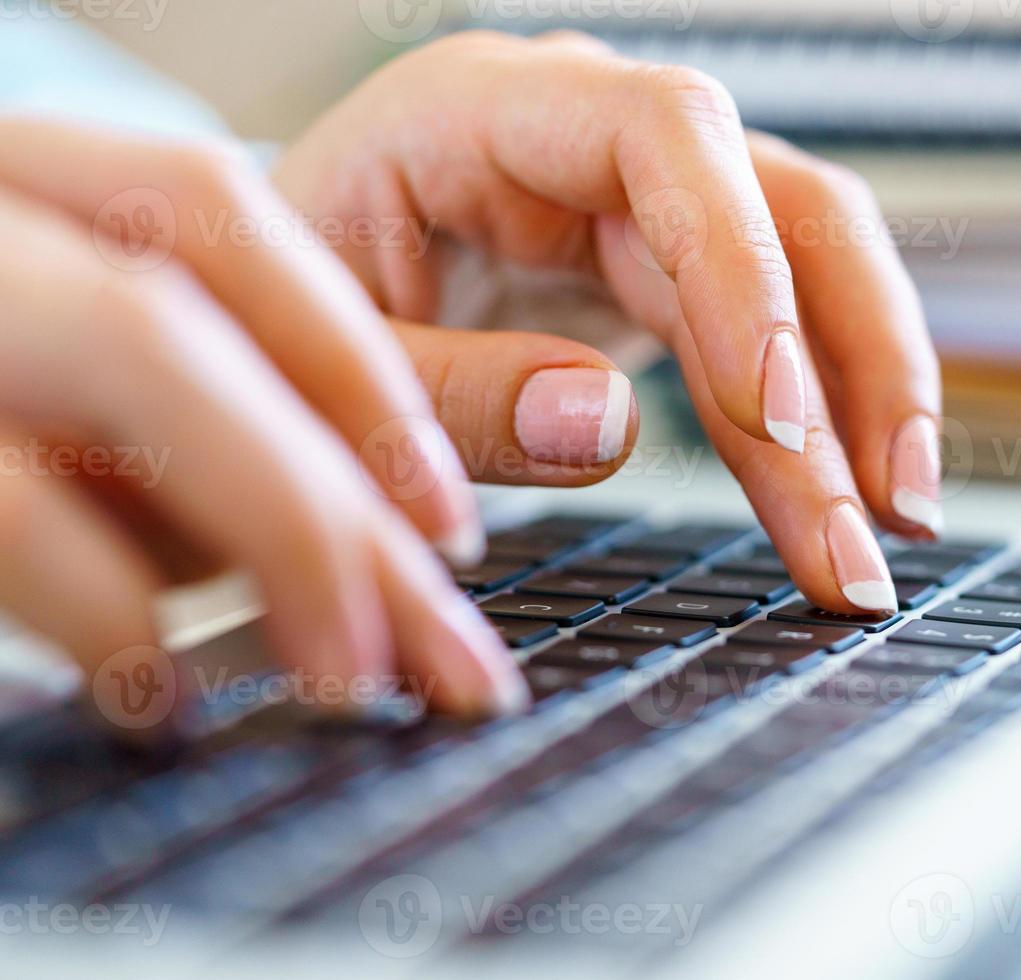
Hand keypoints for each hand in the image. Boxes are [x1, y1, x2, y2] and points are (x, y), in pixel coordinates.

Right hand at [0, 117, 533, 727]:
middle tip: (451, 660)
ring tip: (350, 680)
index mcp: (41, 184)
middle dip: (324, 498)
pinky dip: (94, 608)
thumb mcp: (202, 393)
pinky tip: (166, 693)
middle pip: (156, 321)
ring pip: (86, 382)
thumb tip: (598, 411)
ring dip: (243, 541)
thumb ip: (397, 388)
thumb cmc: (39, 404)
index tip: (453, 527)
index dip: (351, 367)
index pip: (207, 211)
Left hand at [275, 30, 942, 613]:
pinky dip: (825, 413)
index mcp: (480, 111)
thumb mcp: (322, 361)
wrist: (277, 312)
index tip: (771, 413)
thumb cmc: (276, 320)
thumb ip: (446, 392)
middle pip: (777, 207)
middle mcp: (587, 139)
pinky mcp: (670, 271)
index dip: (739, 265)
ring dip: (867, 395)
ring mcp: (642, 202)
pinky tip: (855, 489)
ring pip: (810, 268)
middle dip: (844, 365)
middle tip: (871, 518)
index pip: (667, 136)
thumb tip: (613, 422)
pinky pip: (781, 326)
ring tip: (892, 526)